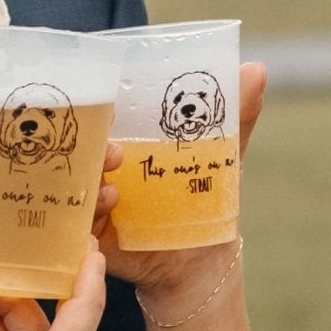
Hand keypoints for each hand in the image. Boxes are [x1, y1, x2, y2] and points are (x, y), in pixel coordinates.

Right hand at [91, 61, 266, 304]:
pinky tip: (108, 198)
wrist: (200, 261)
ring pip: (74, 174)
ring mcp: (92, 197)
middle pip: (81, 140)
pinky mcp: (90, 232)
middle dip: (90, 129)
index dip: (102, 98)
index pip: (104, 111)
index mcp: (128, 139)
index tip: (112, 90)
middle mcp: (103, 165)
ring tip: (113, 159)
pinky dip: (88, 208)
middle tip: (111, 122)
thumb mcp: (220, 154)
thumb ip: (235, 118)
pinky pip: (75, 219)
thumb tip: (256, 69)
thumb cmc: (203, 199)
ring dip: (89, 164)